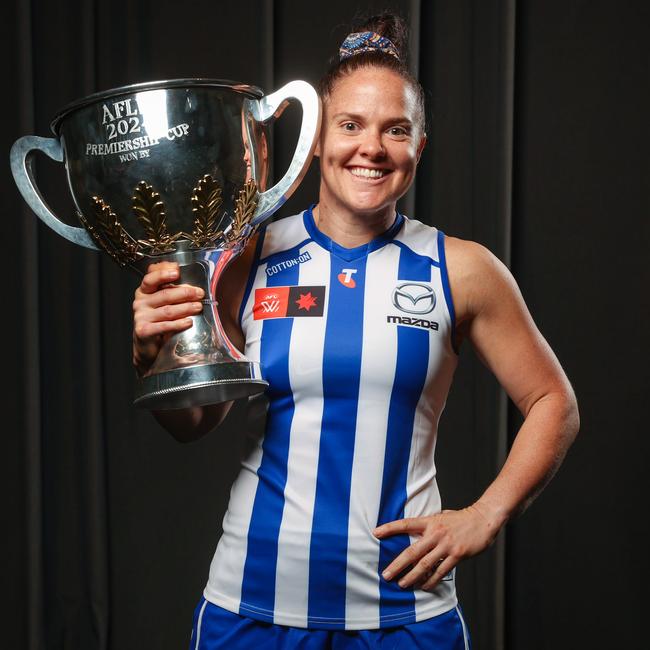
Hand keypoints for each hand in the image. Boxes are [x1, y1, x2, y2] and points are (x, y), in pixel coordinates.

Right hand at [132, 261, 204, 374]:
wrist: (148, 346)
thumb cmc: (159, 320)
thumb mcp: (164, 302)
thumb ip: (171, 289)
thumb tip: (188, 281)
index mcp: (145, 291)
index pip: (151, 277)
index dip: (163, 273)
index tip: (177, 271)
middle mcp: (140, 302)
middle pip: (164, 294)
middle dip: (185, 292)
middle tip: (199, 293)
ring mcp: (141, 316)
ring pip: (167, 310)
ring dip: (185, 308)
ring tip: (198, 307)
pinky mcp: (143, 331)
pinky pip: (164, 326)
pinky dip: (178, 324)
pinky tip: (189, 322)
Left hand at [373, 504, 500, 590]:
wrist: (483, 519)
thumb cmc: (461, 518)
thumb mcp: (442, 516)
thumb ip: (429, 524)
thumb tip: (417, 530)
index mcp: (430, 521)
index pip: (405, 524)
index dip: (390, 528)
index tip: (376, 533)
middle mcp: (436, 533)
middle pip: (412, 552)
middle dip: (397, 565)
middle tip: (386, 575)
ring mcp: (446, 545)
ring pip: (425, 565)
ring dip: (412, 576)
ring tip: (402, 584)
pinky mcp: (457, 555)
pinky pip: (441, 571)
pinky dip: (431, 580)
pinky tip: (424, 586)